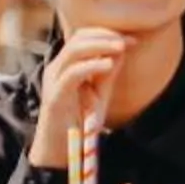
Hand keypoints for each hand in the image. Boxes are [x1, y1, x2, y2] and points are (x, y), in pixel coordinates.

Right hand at [28, 27, 132, 169]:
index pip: (82, 36)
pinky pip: (72, 74)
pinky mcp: (55, 96)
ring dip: (100, 45)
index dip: (106, 33)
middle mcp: (56, 68)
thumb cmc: (78, 122)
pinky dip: (92, 65)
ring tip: (120, 47)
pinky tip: (108, 65)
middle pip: (78, 38)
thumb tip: (121, 49)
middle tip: (126, 41)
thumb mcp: (98, 93)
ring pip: (73, 50)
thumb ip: (107, 72)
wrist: (58, 150)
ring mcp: (53, 81)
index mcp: (65, 65)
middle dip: (105, 35)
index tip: (131, 39)